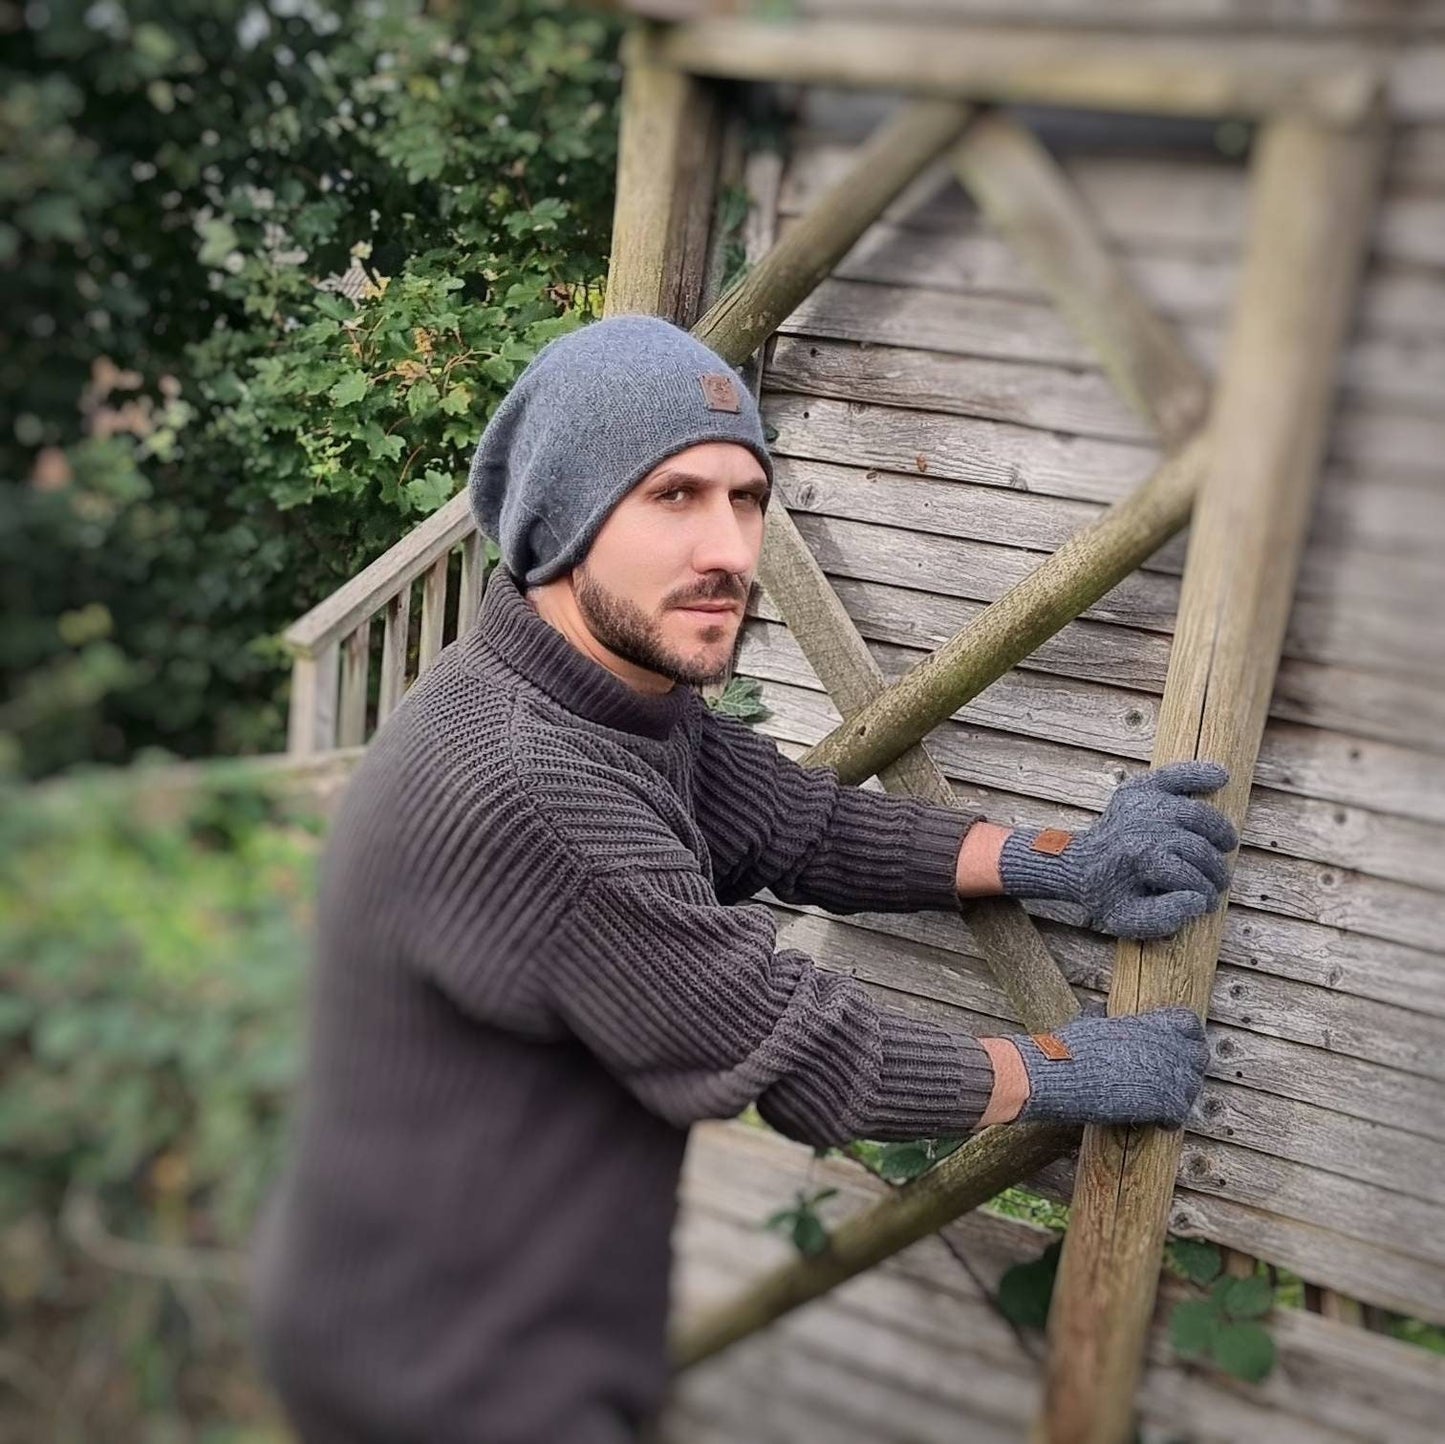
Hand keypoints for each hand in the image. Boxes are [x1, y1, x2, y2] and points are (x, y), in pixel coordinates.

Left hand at [997, 761, 1238, 938]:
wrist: (1078, 865)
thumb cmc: (1106, 894)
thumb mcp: (1126, 919)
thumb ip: (1164, 918)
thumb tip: (1199, 900)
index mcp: (1137, 858)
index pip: (1189, 876)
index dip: (1205, 894)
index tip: (1208, 904)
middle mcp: (1141, 826)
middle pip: (1197, 847)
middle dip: (1215, 870)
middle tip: (1219, 882)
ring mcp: (1142, 804)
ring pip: (1198, 814)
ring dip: (1220, 832)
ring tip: (1226, 847)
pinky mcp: (1140, 789)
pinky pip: (1175, 776)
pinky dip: (1198, 774)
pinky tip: (1221, 777)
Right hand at [1003, 1006, 1209, 1128]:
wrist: (1059, 1073)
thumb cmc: (1068, 1048)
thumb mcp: (1087, 1023)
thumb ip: (1102, 1016)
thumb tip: (1097, 1006)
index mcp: (1148, 1024)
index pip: (1188, 1023)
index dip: (1187, 1037)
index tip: (1179, 1047)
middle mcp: (1164, 1047)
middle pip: (1199, 1056)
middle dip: (1188, 1068)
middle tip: (1172, 1079)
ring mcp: (1165, 1075)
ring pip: (1192, 1087)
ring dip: (1180, 1095)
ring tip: (1163, 1103)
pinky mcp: (1161, 1103)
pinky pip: (1179, 1114)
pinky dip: (1170, 1120)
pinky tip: (1157, 1122)